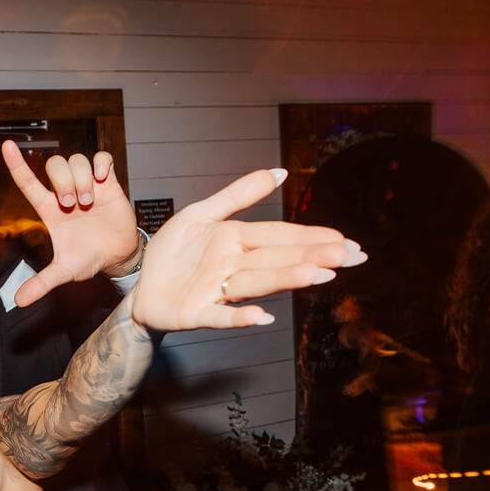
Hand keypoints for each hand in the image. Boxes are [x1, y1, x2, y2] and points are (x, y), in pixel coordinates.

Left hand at [1, 140, 141, 307]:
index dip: (16, 163)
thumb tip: (18, 302)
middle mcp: (65, 192)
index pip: (28, 181)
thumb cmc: (88, 259)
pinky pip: (102, 157)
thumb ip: (42, 283)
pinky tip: (104, 179)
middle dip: (63, 181)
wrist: (117, 257)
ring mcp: (87, 184)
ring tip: (89, 201)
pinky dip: (101, 164)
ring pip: (77, 160)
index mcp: (49, 209)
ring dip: (82, 178)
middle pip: (55, 165)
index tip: (5, 146)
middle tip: (73, 204)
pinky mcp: (108, 182)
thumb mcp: (64, 271)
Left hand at [130, 168, 364, 331]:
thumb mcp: (203, 214)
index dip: (312, 237)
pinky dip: (239, 318)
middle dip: (313, 257)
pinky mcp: (196, 313)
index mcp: (237, 241)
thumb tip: (280, 171)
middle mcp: (233, 267)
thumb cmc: (175, 253)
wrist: (140, 286)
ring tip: (316, 276)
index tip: (346, 240)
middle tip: (349, 257)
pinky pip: (220, 316)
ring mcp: (217, 292)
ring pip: (256, 284)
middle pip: (277, 259)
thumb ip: (239, 195)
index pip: (281, 236)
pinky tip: (261, 317)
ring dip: (284, 280)